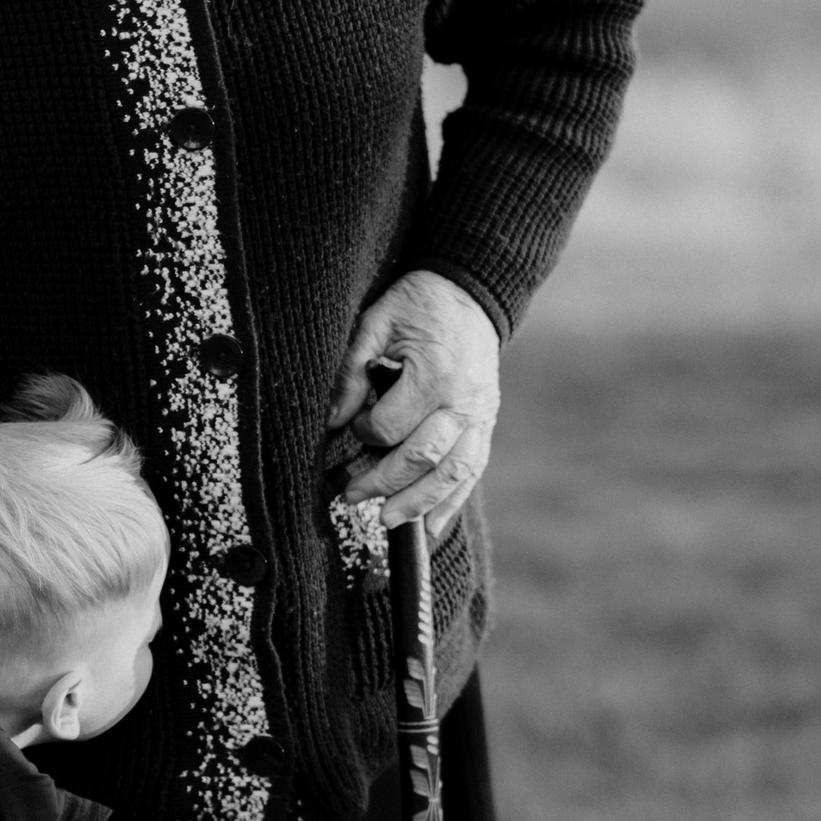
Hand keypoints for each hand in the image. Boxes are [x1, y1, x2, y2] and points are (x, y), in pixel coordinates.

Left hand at [328, 270, 499, 537]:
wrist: (470, 293)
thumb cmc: (418, 305)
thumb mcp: (376, 322)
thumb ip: (352, 371)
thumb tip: (332, 420)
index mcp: (435, 373)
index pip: (391, 425)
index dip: (363, 434)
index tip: (348, 428)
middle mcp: (464, 401)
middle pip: (423, 458)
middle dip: (383, 482)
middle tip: (350, 495)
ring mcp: (481, 415)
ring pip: (452, 473)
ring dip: (418, 503)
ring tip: (387, 521)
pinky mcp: (487, 424)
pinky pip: (472, 471)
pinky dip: (451, 502)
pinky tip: (429, 527)